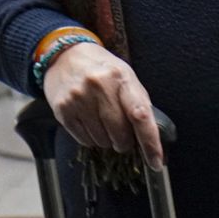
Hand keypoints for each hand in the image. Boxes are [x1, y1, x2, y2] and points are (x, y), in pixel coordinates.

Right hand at [42, 42, 164, 167]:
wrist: (65, 55)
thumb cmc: (102, 69)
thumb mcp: (125, 76)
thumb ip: (138, 103)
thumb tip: (151, 140)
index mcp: (121, 77)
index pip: (140, 115)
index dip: (150, 142)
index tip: (156, 162)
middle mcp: (99, 86)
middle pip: (120, 134)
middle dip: (125, 142)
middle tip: (122, 135)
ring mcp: (78, 98)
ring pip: (102, 141)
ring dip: (107, 140)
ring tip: (101, 122)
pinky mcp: (62, 109)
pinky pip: (84, 141)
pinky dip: (91, 139)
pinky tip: (89, 122)